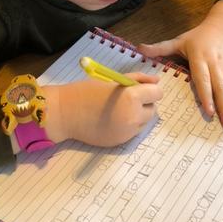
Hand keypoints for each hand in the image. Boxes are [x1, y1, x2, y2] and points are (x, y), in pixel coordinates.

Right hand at [44, 72, 161, 146]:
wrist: (64, 114)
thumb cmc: (86, 91)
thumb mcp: (112, 80)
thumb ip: (136, 79)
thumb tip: (157, 80)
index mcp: (132, 98)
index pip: (157, 93)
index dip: (150, 90)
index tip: (139, 89)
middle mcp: (133, 117)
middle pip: (152, 110)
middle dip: (144, 103)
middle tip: (126, 99)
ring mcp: (127, 132)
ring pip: (144, 122)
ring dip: (137, 115)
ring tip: (118, 109)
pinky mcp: (121, 142)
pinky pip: (133, 132)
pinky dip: (128, 125)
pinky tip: (112, 119)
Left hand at [138, 1, 222, 129]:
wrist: (222, 25)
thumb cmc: (197, 37)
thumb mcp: (179, 40)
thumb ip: (160, 48)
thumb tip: (139, 48)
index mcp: (201, 59)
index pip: (203, 80)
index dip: (206, 95)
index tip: (208, 111)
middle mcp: (217, 64)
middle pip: (222, 87)